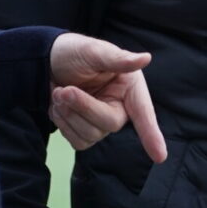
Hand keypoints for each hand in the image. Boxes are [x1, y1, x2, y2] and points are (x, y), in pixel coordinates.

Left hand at [47, 33, 167, 161]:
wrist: (46, 61)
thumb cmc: (74, 52)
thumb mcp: (94, 51)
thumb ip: (119, 59)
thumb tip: (145, 58)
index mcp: (129, 86)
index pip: (143, 113)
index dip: (152, 134)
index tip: (160, 156)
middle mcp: (120, 106)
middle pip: (109, 123)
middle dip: (84, 108)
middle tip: (62, 91)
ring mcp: (102, 121)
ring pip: (91, 135)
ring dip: (68, 115)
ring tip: (58, 92)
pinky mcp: (85, 130)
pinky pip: (77, 141)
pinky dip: (63, 124)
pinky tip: (58, 106)